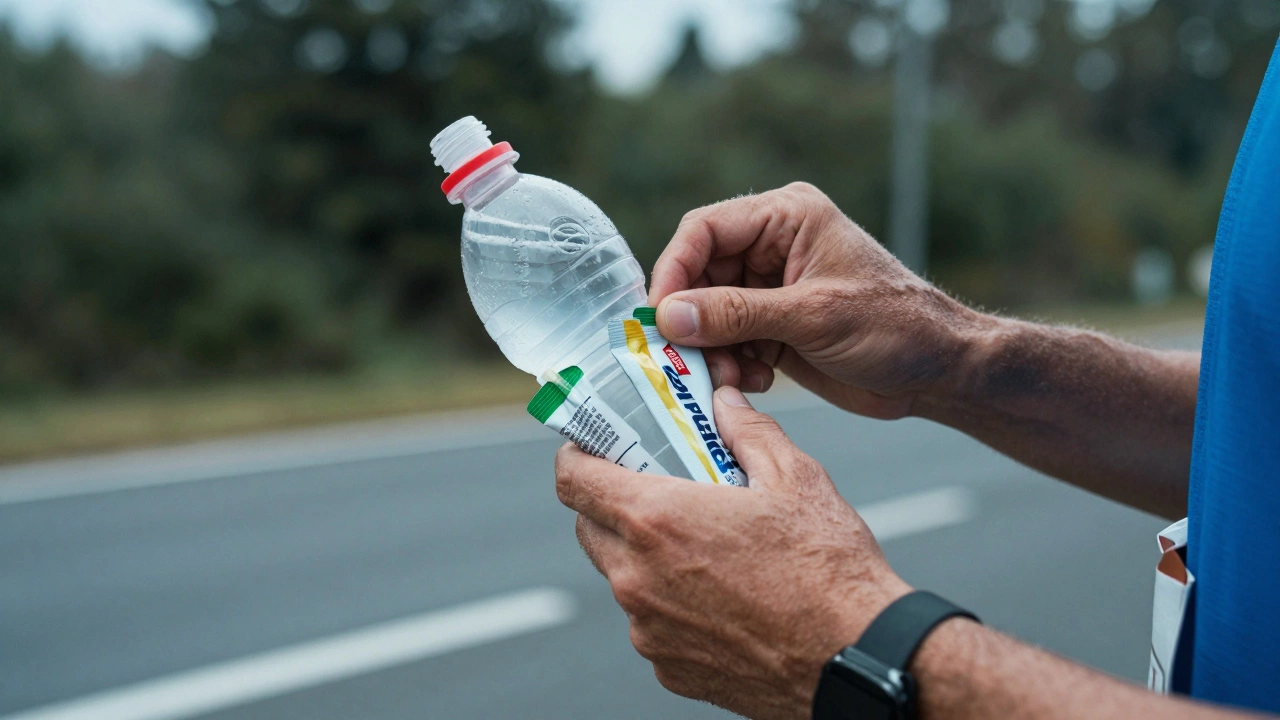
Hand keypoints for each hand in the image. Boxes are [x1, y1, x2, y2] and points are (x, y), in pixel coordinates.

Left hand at [555, 386, 911, 719]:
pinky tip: (720, 595)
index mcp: (656, 520)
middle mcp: (637, 578)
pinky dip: (671, 604)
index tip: (594, 447)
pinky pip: (651, 622)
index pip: (573, 479)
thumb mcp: (795, 478)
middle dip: (611, 504)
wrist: (856, 658)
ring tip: (701, 546)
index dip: (577, 456)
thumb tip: (725, 402)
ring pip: (621, 578)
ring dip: (644, 556)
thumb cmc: (828, 568)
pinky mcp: (667, 668)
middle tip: (655, 489)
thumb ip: (748, 432)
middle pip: (588, 528)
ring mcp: (648, 629)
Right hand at [649, 182, 986, 418]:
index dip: (674, 271)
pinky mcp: (773, 326)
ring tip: (733, 376)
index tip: (658, 316)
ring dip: (712, 349)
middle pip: (699, 275)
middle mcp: (772, 246)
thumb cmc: (895, 326)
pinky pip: (728, 341)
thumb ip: (737, 314)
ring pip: (708, 314)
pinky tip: (757, 380)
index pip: (704, 230)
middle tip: (690, 360)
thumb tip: (669, 315)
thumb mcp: (812, 316)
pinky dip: (731, 363)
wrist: (938, 372)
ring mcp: (771, 288)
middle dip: (694, 321)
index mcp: (786, 217)